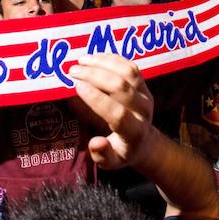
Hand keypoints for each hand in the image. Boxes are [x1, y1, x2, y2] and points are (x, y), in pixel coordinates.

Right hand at [69, 54, 153, 169]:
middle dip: (95, 76)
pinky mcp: (144, 84)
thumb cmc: (121, 152)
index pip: (117, 113)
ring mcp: (145, 94)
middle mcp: (143, 110)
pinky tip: (94, 57)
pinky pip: (130, 66)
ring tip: (81, 60)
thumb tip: (96, 143)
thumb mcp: (111, 162)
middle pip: (122, 87)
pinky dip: (112, 58)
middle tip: (72, 71)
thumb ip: (102, 155)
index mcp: (134, 132)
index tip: (76, 86)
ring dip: (103, 62)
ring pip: (128, 72)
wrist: (144, 141)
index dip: (97, 98)